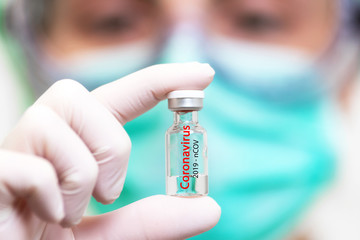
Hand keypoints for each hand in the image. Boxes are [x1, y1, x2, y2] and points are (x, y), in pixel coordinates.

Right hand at [0, 63, 219, 238]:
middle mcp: (41, 140)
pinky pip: (31, 166)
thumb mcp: (113, 236)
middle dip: (112, 145)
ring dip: (80, 174)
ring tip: (69, 213)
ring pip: (56, 120)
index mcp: (72, 147)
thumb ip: (152, 222)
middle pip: (82, 97)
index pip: (119, 98)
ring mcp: (12, 152)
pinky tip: (46, 217)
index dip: (160, 81)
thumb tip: (210, 209)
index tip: (203, 74)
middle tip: (108, 193)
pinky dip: (52, 198)